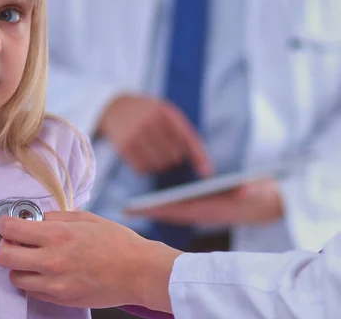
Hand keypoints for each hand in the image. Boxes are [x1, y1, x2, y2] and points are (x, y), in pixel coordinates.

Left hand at [0, 211, 181, 312]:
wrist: (138, 271)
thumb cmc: (117, 241)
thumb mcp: (87, 218)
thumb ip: (57, 218)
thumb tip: (37, 218)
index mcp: (59, 235)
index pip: (13, 230)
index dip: (4, 223)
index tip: (6, 222)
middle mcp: (52, 261)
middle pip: (5, 257)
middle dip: (5, 246)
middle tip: (15, 240)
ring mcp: (55, 285)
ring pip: (15, 277)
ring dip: (18, 265)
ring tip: (32, 257)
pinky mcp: (61, 300)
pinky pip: (32, 292)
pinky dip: (32, 280)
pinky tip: (45, 270)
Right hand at [98, 94, 213, 175]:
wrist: (114, 106)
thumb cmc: (147, 112)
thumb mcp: (167, 113)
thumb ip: (186, 135)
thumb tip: (205, 169)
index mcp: (165, 111)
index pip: (188, 138)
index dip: (199, 157)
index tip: (207, 172)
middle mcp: (150, 122)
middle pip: (174, 156)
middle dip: (174, 156)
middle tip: (166, 148)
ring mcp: (136, 135)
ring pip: (159, 165)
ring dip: (160, 163)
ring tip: (155, 151)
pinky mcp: (124, 147)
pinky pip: (143, 169)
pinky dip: (147, 167)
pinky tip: (144, 156)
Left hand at [126, 178, 283, 225]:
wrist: (277, 204)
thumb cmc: (267, 195)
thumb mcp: (261, 190)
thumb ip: (253, 190)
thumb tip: (244, 191)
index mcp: (215, 208)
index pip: (182, 209)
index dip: (162, 208)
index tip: (142, 209)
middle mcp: (208, 212)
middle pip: (175, 212)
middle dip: (152, 211)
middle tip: (127, 212)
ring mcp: (208, 211)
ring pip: (177, 212)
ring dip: (158, 210)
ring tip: (136, 209)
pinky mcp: (209, 209)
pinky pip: (184, 211)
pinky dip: (169, 208)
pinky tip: (157, 206)